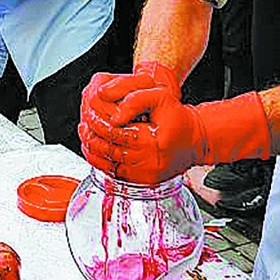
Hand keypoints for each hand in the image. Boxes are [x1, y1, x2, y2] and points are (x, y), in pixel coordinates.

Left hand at [81, 78, 202, 184]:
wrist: (195, 140)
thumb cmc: (179, 118)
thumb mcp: (161, 97)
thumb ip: (136, 100)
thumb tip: (115, 115)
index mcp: (152, 141)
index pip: (115, 133)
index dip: (99, 123)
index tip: (91, 114)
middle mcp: (149, 161)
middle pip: (110, 150)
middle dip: (93, 137)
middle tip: (84, 125)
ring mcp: (147, 174)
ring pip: (110, 165)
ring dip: (94, 151)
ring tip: (86, 136)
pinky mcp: (145, 181)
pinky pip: (117, 175)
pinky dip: (103, 163)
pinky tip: (96, 151)